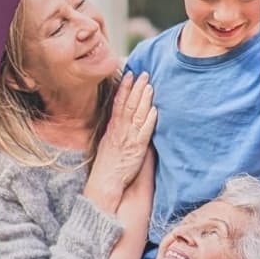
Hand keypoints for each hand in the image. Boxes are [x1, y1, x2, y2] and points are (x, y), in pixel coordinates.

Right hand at [89, 72, 155, 196]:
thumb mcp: (108, 142)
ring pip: (136, 115)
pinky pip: (144, 132)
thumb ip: (116, 129)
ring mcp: (128, 139)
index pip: (118, 103)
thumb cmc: (108, 165)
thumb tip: (123, 116)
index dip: (125, 88)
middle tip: (144, 73)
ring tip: (150, 85)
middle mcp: (119, 131)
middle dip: (136, 88)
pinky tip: (155, 110)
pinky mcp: (137, 149)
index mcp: (112, 128)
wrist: (104, 184)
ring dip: (144, 99)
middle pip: (129, 105)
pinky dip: (149, 120)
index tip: (130, 74)